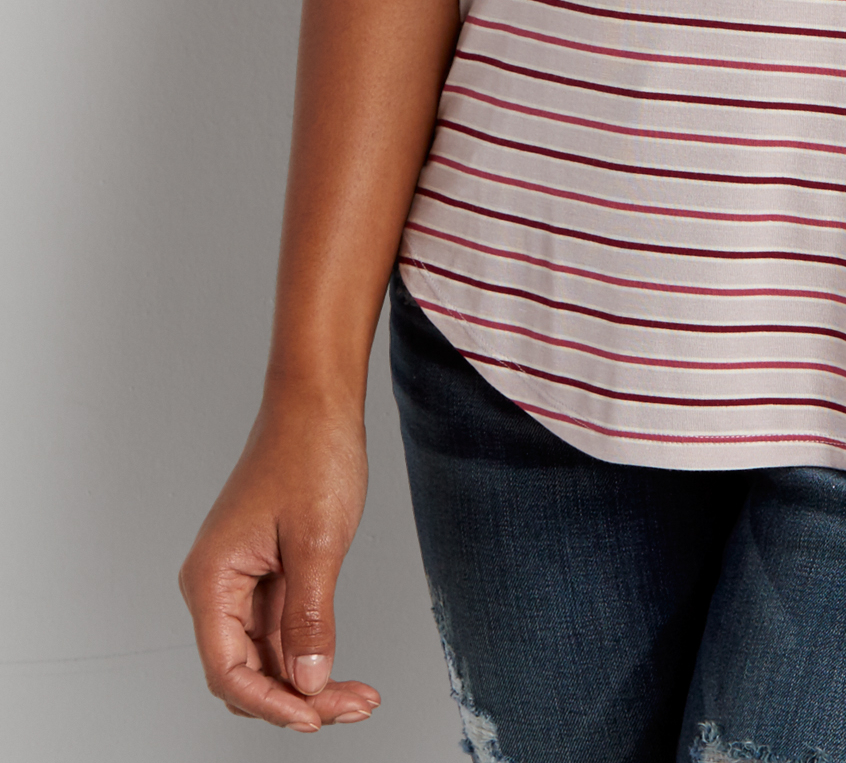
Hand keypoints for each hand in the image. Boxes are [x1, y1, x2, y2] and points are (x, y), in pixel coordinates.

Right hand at [180, 391, 381, 732]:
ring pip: (267, 656)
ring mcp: (241, 581)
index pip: (227, 670)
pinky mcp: (266, 573)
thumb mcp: (319, 541)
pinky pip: (280, 631)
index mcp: (212, 578)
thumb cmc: (311, 454)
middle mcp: (217, 585)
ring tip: (361, 698)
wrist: (317, 399)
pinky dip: (310, 652)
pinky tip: (344, 672)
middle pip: (246, 671)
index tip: (315, 716)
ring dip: (309, 681)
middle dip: (296, 699)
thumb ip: (309, 618)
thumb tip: (308, 684)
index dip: (269, 703)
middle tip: (354, 707)